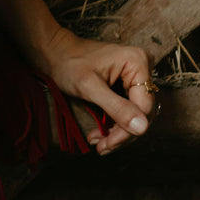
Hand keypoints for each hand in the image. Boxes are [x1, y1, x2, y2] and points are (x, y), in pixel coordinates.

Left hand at [35, 29, 158, 154]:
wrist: (55, 52)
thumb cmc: (69, 63)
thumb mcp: (89, 87)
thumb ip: (116, 107)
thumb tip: (142, 128)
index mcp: (138, 62)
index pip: (144, 107)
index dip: (128, 130)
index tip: (108, 144)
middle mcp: (142, 68)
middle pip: (142, 112)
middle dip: (122, 133)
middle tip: (102, 147)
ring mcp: (136, 76)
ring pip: (136, 114)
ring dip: (118, 132)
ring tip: (98, 142)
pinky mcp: (128, 85)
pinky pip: (128, 109)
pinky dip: (115, 124)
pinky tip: (100, 133)